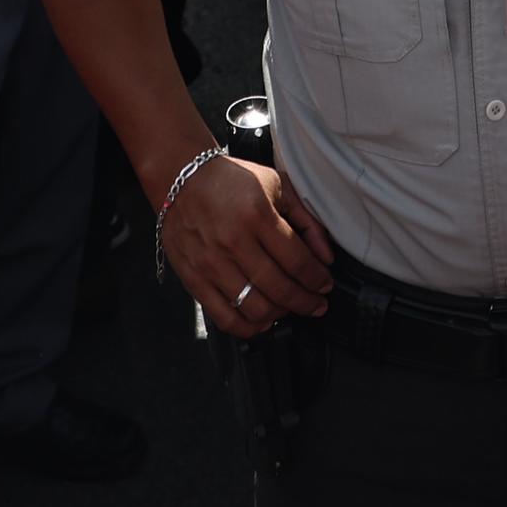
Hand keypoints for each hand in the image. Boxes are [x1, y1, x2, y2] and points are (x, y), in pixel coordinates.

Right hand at [162, 152, 333, 336]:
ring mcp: (211, 264)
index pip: (297, 260)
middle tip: (316, 303)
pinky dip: (248, 327)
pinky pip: (224, 317)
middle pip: (279, 287)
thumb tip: (326, 256)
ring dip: (280, 314)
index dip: (317, 278)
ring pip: (255, 307)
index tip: (325, 284)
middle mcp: (233, 241)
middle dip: (306, 301)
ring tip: (290, 308)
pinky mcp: (193, 279)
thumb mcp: (276, 185)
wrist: (181, 179)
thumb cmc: (230, 180)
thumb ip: (305, 221)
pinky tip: (262, 321)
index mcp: (257, 215)